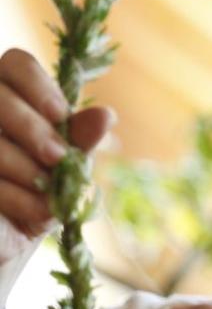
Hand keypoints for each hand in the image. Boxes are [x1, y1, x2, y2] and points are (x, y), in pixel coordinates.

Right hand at [0, 48, 114, 238]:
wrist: (6, 245)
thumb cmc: (36, 200)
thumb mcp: (64, 170)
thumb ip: (79, 141)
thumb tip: (106, 115)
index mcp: (8, 98)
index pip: (16, 63)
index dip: (38, 85)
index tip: (59, 115)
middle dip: (32, 128)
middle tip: (56, 157)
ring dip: (26, 169)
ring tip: (48, 196)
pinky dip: (16, 197)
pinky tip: (34, 211)